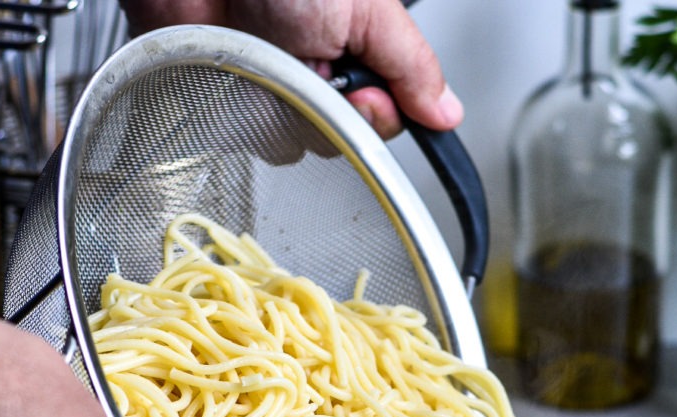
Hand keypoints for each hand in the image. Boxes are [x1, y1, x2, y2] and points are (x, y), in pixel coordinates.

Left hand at [118, 0, 463, 138]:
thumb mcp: (368, 9)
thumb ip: (411, 63)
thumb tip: (448, 110)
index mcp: (352, 51)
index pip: (383, 118)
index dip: (376, 118)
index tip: (363, 97)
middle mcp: (314, 75)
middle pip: (339, 139)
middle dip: (324, 112)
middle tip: (308, 66)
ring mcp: (271, 91)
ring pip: (292, 144)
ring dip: (278, 107)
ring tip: (262, 56)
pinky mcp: (228, 105)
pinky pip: (246, 141)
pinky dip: (239, 112)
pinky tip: (235, 76)